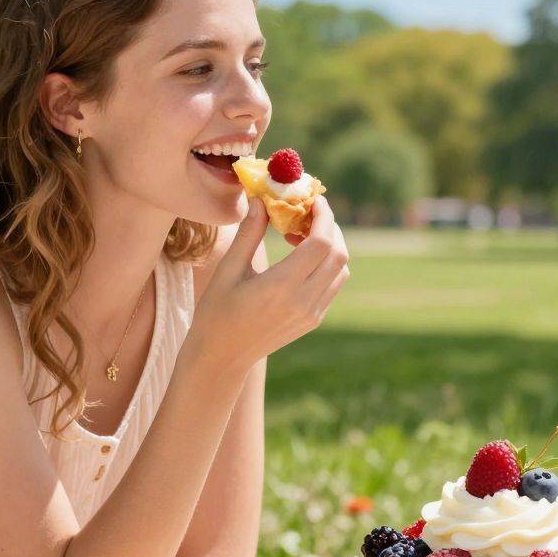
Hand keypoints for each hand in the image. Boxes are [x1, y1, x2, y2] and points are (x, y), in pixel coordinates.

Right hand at [191, 197, 349, 365]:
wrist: (222, 356)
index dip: (323, 216)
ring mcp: (312, 314)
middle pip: (338, 255)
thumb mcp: (229, 269)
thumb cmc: (217, 311)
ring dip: (330, 247)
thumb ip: (249, 233)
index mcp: (282, 287)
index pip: (321, 243)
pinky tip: (300, 259)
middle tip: (307, 214)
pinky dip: (326, 265)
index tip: (313, 199)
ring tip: (299, 236)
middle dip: (329, 228)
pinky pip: (332, 286)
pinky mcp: (313, 320)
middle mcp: (304, 301)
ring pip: (340, 271)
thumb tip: (261, 200)